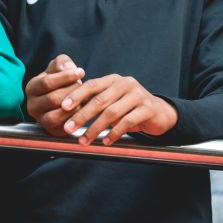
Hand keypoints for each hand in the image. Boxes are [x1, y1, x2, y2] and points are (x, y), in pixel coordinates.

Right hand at [24, 54, 85, 137]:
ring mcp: (40, 120)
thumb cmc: (62, 81)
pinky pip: (63, 127)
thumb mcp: (60, 67)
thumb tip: (66, 68)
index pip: (47, 83)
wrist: (67, 99)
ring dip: (73, 106)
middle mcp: (32, 106)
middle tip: (84, 86)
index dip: (66, 77)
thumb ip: (62, 63)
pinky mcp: (51, 130)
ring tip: (83, 97)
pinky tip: (83, 108)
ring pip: (56, 115)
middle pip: (53, 99)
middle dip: (72, 92)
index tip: (81, 72)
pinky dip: (74, 118)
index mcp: (32, 88)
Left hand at [60, 74, 178, 145]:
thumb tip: (67, 112)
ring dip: (95, 128)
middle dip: (81, 115)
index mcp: (114, 80)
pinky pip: (127, 122)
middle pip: (99, 100)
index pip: (91, 85)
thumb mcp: (113, 100)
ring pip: (111, 113)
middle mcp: (126, 84)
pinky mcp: (148, 108)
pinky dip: (114, 133)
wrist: (160, 113)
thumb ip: (96, 101)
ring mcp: (138, 95)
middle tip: (68, 128)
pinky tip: (105, 142)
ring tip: (84, 141)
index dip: (76, 96)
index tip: (63, 108)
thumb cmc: (130, 108)